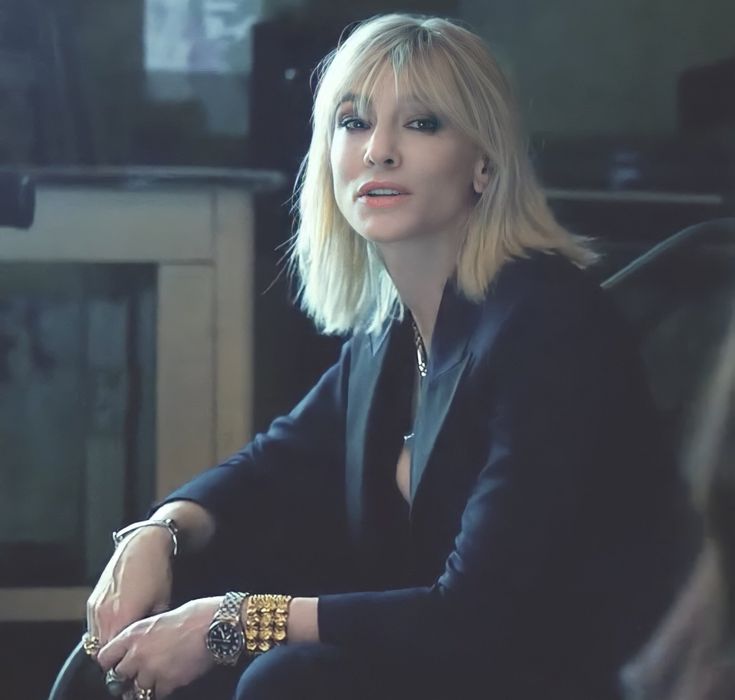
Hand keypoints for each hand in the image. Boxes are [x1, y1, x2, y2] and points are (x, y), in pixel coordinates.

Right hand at [87, 526, 174, 649]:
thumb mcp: (161, 603)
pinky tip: (118, 619)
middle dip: (112, 650)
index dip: (122, 656)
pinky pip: (92, 622)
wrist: (144, 545)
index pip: (113, 653)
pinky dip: (102, 626)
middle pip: (100, 648)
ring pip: (94, 636)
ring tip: (123, 632)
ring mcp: (95, 606)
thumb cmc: (156, 572)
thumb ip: (147, 627)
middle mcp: (103, 614)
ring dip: (105, 639)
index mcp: (120, 618)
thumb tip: (143, 640)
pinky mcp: (92, 598)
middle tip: (127, 646)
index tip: (131, 654)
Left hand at [97, 597, 220, 698]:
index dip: (110, 662)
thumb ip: (144, 634)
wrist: (216, 624)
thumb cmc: (194, 614)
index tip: (117, 664)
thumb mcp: (161, 616)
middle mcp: (138, 654)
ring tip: (161, 673)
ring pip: (138, 689)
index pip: (104, 658)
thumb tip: (136, 645)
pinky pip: (158, 693)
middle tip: (140, 672)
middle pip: (118, 677)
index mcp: (134, 634)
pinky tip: (174, 675)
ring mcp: (152, 671)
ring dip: (147, 684)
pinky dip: (164, 688)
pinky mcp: (168, 683)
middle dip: (129, 676)